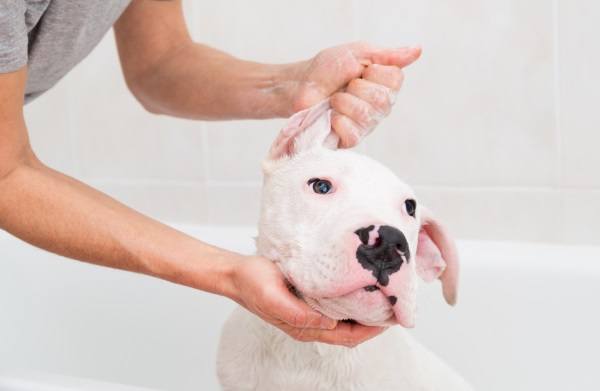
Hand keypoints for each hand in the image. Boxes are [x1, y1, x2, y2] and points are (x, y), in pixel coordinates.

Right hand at [228, 255, 385, 346]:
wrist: (236, 273)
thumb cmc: (253, 283)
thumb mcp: (273, 297)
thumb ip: (297, 314)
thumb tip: (328, 324)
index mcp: (304, 327)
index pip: (347, 337)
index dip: (371, 331)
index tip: (391, 319)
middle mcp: (310, 323)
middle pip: (350, 331)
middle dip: (374, 323)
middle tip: (394, 305)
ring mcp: (309, 312)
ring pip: (345, 319)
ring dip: (364, 311)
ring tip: (383, 295)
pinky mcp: (307, 299)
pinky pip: (335, 305)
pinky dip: (351, 300)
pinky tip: (359, 286)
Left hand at [286, 42, 420, 147]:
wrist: (299, 86)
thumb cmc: (327, 70)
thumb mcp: (357, 54)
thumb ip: (387, 55)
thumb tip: (417, 51)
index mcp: (385, 85)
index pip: (395, 80)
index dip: (374, 72)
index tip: (360, 70)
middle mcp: (380, 107)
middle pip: (382, 100)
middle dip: (356, 88)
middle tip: (345, 86)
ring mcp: (367, 125)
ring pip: (366, 115)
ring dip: (344, 102)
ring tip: (334, 100)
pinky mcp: (350, 139)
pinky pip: (353, 133)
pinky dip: (338, 120)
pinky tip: (331, 116)